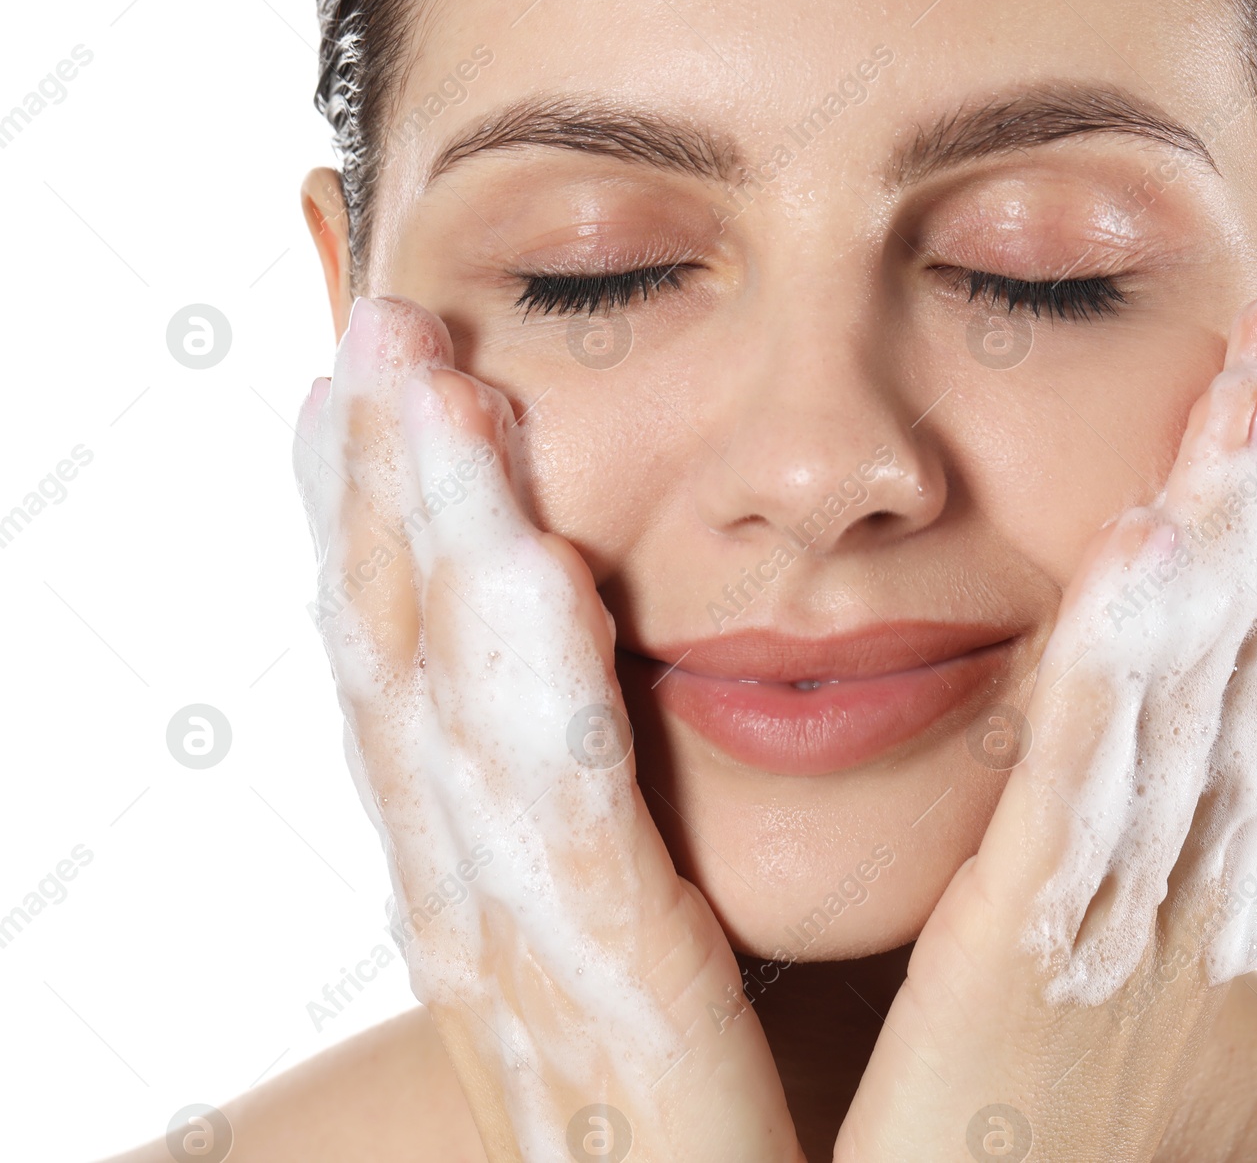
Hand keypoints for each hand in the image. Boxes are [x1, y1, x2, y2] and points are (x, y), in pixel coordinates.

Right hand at [294, 295, 803, 1162]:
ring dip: (422, 541)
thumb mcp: (663, 939)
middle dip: (379, 491)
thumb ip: (633, 814)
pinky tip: (537, 558)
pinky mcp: (620, 1026)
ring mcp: (522, 973)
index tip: (381, 377)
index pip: (418, 674)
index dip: (384, 520)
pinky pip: (568, 835)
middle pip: (404, 669)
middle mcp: (476, 913)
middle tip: (372, 327)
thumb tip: (633, 655)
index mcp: (493, 887)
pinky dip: (533, 690)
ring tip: (414, 385)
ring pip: (449, 722)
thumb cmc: (729, 1110)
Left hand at [834, 291, 1256, 1161]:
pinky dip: (1126, 654)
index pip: (1238, 640)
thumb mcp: (1049, 918)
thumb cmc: (990, 1084)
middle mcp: (1173, 860)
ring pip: (1191, 679)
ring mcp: (1113, 901)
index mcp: (1172, 843)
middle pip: (1246, 634)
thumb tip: (1093, 710)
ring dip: (1236, 522)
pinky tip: (1149, 535)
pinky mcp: (1021, 948)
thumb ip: (1069, 806)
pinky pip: (1081, 778)